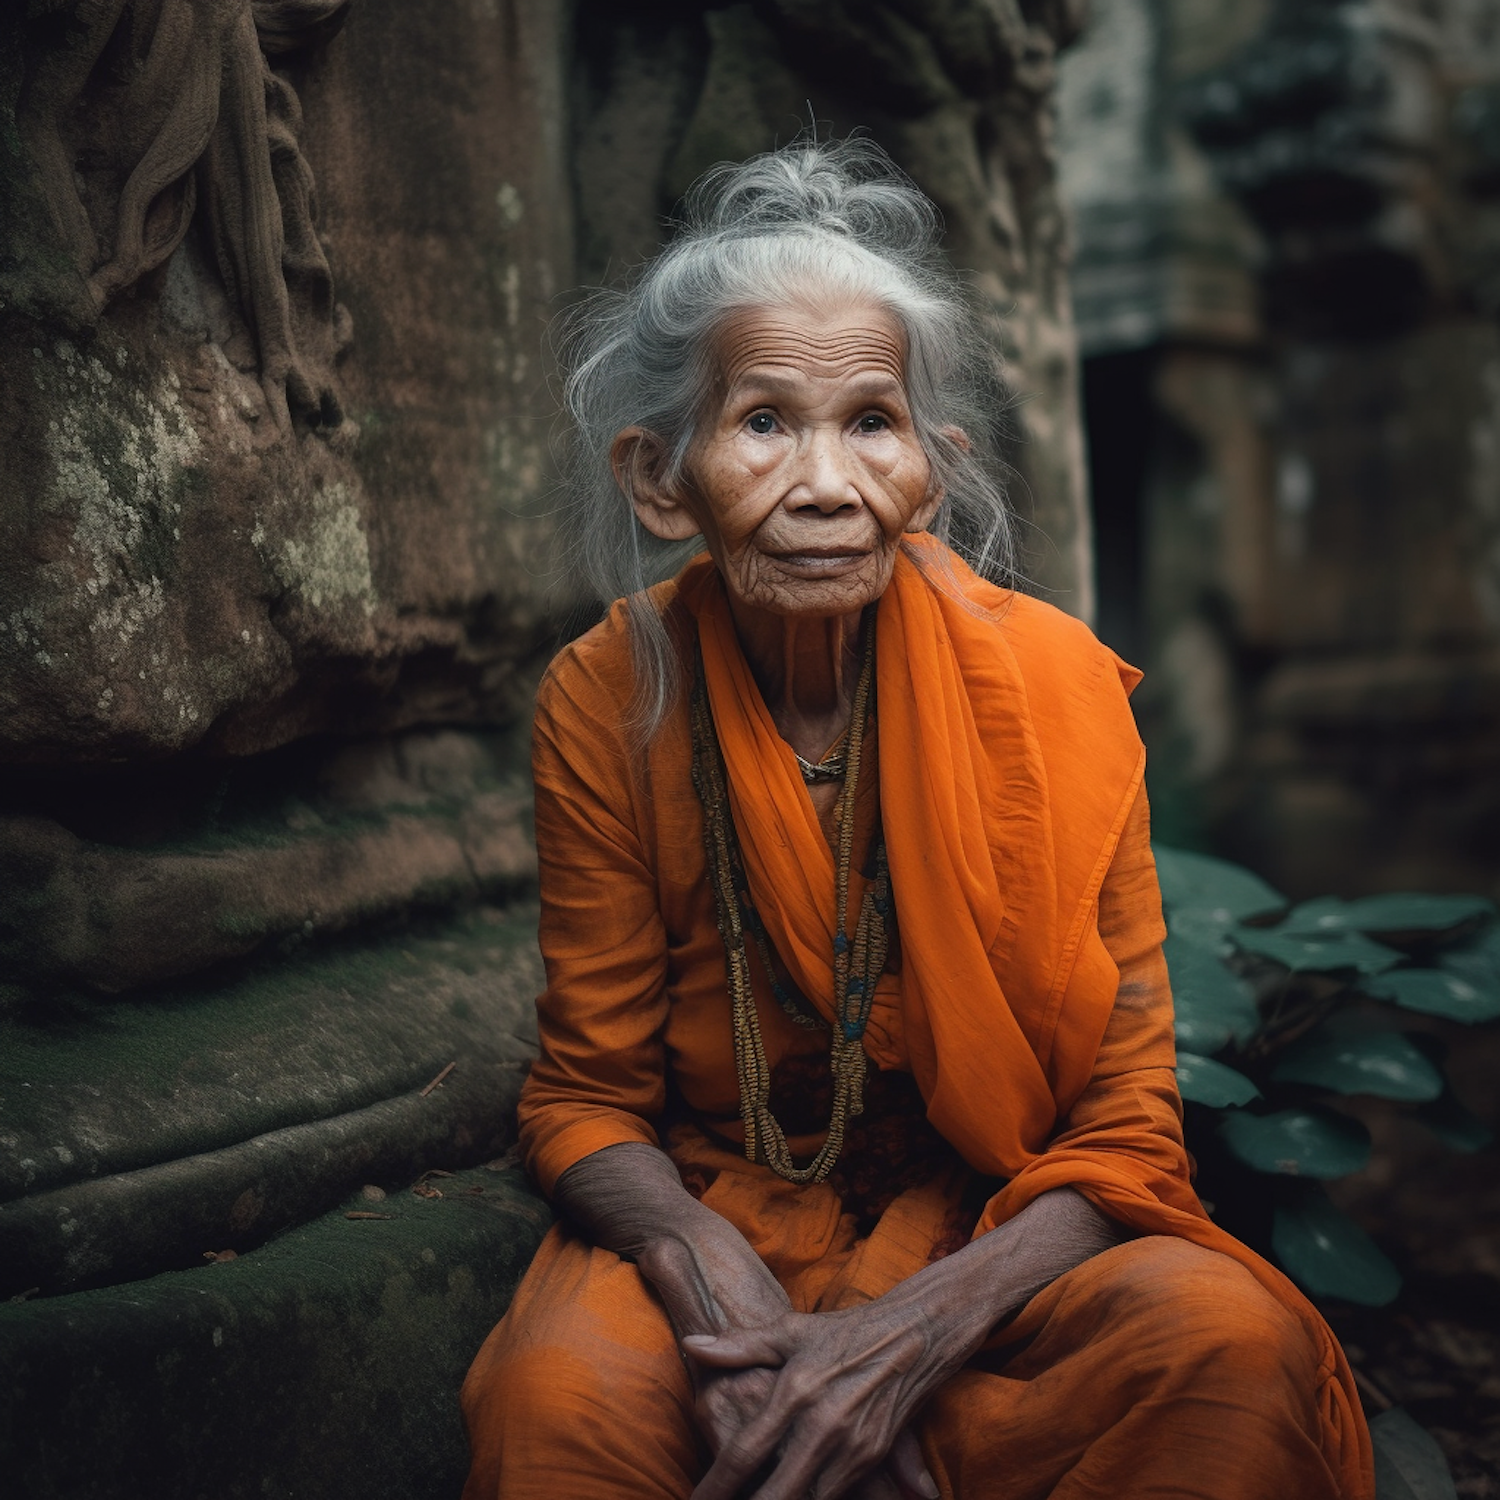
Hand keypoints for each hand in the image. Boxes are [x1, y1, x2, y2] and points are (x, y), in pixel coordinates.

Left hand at [683, 1299, 953, 1499]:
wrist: (913, 1335)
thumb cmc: (842, 1332)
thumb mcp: (790, 1330)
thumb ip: (740, 1345)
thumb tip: (692, 1347)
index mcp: (796, 1391)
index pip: (746, 1452)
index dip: (717, 1485)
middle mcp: (823, 1426)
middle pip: (777, 1494)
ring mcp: (851, 1447)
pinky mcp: (871, 1457)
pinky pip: (834, 1497)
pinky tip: (793, 1496)